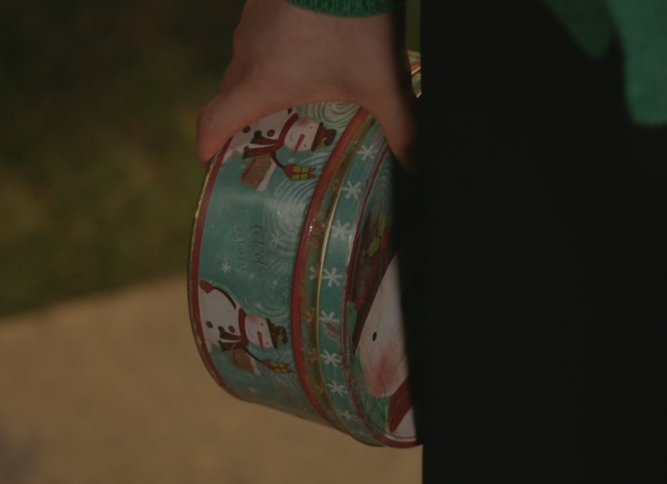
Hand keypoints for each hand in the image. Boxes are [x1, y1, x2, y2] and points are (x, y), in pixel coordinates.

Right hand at [196, 0, 417, 170]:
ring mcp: (250, 25)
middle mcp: (246, 54)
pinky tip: (306, 58)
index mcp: (261, 82)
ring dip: (260, 89)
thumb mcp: (382, 82)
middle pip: (229, 99)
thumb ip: (401, 127)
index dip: (207, 148)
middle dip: (242, 125)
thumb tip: (414, 163)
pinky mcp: (262, 3)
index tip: (213, 165)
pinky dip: (271, 58)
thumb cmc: (356, 19)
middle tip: (269, 144)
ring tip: (293, 102)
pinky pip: (257, 40)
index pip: (212, 122)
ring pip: (244, 67)